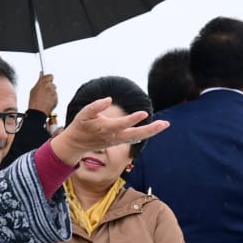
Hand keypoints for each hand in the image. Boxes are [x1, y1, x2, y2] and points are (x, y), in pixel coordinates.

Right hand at [28, 72, 57, 114]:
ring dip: (51, 93)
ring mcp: (53, 93)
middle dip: (49, 87)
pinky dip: (52, 98)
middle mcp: (49, 87)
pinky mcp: (56, 98)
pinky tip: (47, 101)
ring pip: (54, 90)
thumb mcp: (33, 90)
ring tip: (45, 98)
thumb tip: (41, 75)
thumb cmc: (34, 102)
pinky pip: (55, 96)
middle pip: (52, 84)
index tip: (47, 80)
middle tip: (44, 92)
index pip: (50, 76)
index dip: (48, 78)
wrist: (38, 112)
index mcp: (43, 83)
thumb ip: (39, 81)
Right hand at [49, 97, 168, 165]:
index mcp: (106, 128)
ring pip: (138, 138)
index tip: (144, 113)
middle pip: (136, 135)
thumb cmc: (81, 125)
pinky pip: (135, 139)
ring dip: (152, 131)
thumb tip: (109, 99)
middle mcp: (114, 136)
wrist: (77, 143)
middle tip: (165, 123)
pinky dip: (146, 134)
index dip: (133, 119)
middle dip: (151, 130)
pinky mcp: (119, 141)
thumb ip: (95, 106)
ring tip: (165, 124)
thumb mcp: (83, 114)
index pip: (122, 124)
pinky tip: (155, 129)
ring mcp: (118, 140)